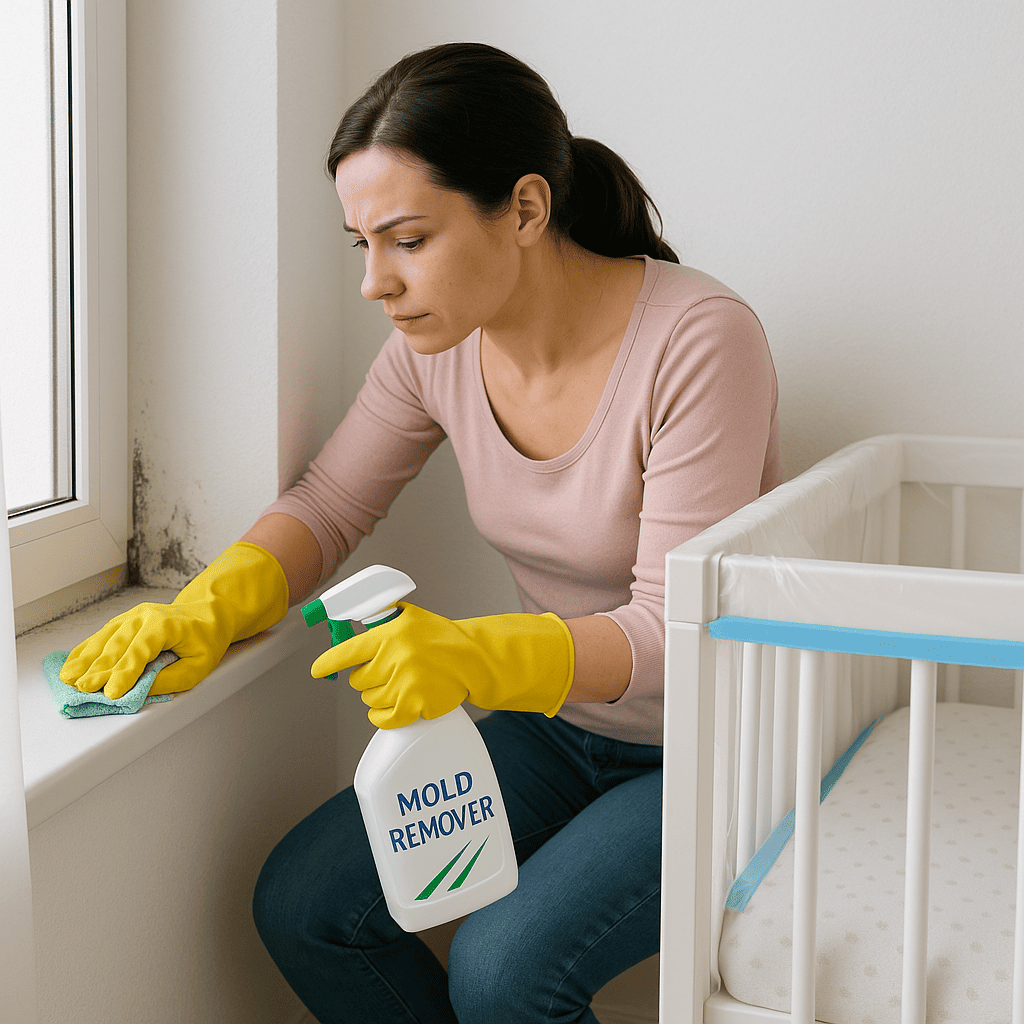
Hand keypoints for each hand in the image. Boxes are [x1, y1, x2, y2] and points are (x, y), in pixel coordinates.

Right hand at [59, 542, 288, 698]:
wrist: (206, 614)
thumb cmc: (205, 640)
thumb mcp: (199, 665)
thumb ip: (172, 679)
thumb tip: (142, 691)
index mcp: (165, 624)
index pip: (141, 650)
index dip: (125, 673)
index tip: (112, 693)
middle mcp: (144, 616)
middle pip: (117, 646)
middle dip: (100, 670)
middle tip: (85, 689)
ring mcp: (131, 617)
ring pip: (104, 640)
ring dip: (85, 660)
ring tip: (69, 679)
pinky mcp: (123, 621)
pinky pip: (100, 636)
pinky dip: (85, 651)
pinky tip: (71, 664)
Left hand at [311, 601, 574, 728]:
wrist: (472, 658)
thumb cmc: (440, 637)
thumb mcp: (409, 617)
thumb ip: (381, 620)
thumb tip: (350, 619)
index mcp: (388, 635)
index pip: (347, 652)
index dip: (328, 663)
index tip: (318, 670)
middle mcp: (393, 658)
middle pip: (358, 681)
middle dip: (368, 679)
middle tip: (387, 672)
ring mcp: (404, 683)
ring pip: (370, 700)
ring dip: (379, 697)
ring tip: (399, 685)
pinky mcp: (415, 705)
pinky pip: (383, 719)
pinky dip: (384, 717)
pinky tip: (394, 707)